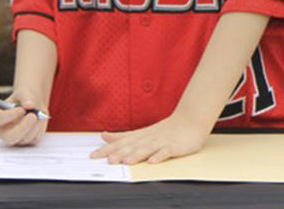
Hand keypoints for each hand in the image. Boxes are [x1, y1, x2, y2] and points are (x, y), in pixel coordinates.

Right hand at [0, 87, 48, 145]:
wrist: (34, 102)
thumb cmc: (25, 97)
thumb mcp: (25, 92)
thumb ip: (27, 97)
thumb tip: (30, 105)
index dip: (9, 115)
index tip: (21, 109)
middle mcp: (4, 130)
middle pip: (9, 137)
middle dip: (23, 127)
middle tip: (33, 116)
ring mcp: (16, 138)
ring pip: (25, 138)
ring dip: (35, 125)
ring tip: (39, 113)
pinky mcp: (28, 141)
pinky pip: (35, 138)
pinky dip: (40, 127)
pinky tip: (40, 119)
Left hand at [90, 111, 210, 164]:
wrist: (189, 121)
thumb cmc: (165, 130)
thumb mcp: (141, 132)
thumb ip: (122, 136)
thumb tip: (104, 135)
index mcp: (140, 136)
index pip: (121, 143)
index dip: (107, 149)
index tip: (94, 155)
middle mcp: (148, 138)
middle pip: (132, 146)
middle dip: (119, 153)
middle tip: (107, 160)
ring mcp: (161, 142)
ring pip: (147, 148)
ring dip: (136, 155)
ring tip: (126, 161)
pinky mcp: (174, 146)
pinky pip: (166, 151)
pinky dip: (159, 156)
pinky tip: (153, 161)